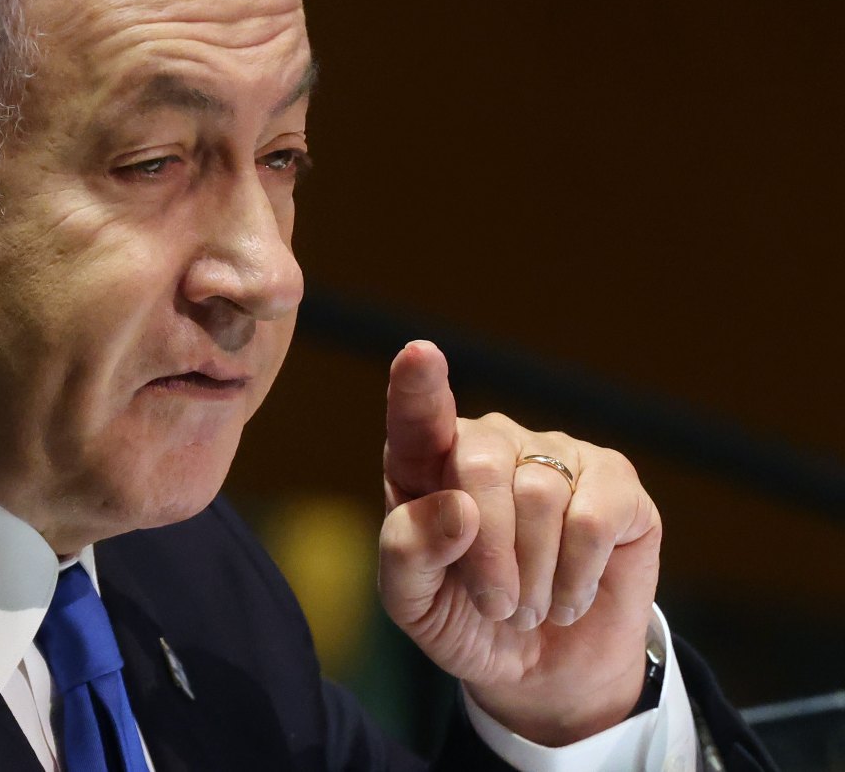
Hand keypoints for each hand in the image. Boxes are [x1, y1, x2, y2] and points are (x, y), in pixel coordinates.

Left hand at [377, 341, 662, 745]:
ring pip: (540, 495)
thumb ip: (408, 555)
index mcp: (424, 463)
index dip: (417, 386)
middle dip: (487, 552)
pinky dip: (578, 574)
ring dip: (534, 576)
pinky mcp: (614, 480)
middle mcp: (488, 443)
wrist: (543, 668)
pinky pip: (595, 516)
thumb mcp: (413, 604)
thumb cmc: (465, 619)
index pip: (417, 414)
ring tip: (530, 604)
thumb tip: (456, 509)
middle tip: (496, 605)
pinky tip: (569, 594)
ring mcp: (554, 453)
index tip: (418, 355)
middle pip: (481, 465)